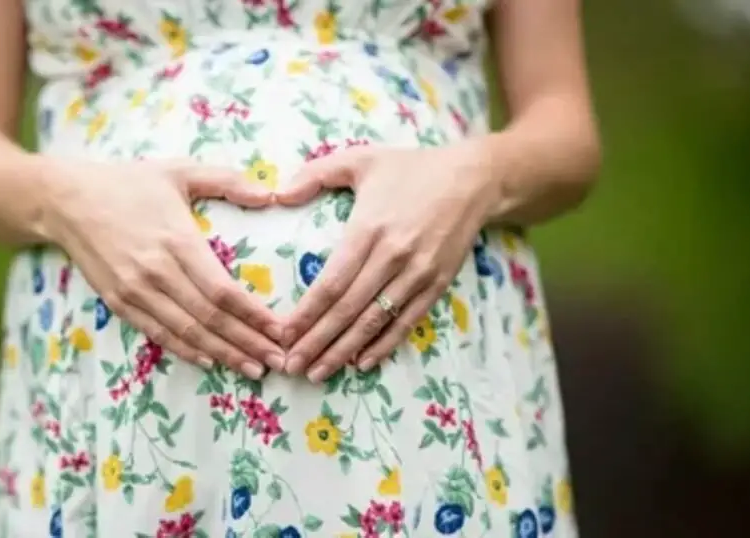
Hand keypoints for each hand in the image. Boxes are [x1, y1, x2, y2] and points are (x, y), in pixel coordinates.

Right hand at [41, 158, 286, 377]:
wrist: (65, 200)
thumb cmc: (128, 183)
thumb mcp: (178, 171)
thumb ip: (226, 181)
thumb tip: (270, 196)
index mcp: (177, 240)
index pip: (222, 289)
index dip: (253, 315)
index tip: (280, 330)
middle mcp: (156, 271)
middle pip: (210, 318)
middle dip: (247, 342)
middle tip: (278, 361)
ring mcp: (135, 291)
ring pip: (186, 332)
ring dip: (222, 354)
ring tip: (253, 369)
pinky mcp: (118, 303)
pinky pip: (158, 334)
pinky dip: (186, 351)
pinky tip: (210, 361)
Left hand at [274, 141, 501, 382]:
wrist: (473, 178)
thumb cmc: (410, 168)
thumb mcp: (360, 159)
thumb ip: (315, 174)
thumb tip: (276, 196)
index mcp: (369, 229)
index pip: (331, 282)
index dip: (306, 313)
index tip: (284, 334)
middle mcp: (393, 256)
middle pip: (348, 310)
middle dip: (317, 341)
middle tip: (291, 365)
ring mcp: (417, 274)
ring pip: (374, 322)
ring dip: (344, 351)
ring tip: (317, 373)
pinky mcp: (437, 284)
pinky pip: (406, 322)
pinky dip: (384, 345)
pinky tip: (362, 363)